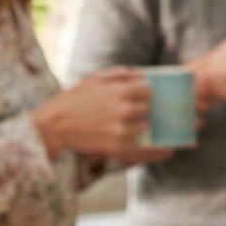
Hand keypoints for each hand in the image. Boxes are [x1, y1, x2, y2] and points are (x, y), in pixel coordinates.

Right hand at [31, 69, 167, 164]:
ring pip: (147, 128)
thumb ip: (120, 74)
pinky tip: (170, 151)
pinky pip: (144, 150)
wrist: (55, 126)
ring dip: (148, 128)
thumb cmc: (73, 100)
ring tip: (150, 129)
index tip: (145, 97)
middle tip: (147, 113)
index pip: (148, 90)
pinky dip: (159, 152)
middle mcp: (125, 110)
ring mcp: (123, 130)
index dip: (147, 94)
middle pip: (149, 109)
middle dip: (148, 111)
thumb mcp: (94, 79)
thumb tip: (143, 74)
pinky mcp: (118, 148)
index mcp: (121, 90)